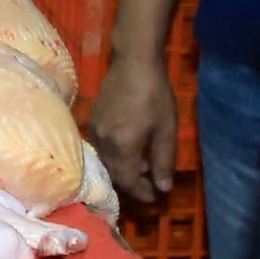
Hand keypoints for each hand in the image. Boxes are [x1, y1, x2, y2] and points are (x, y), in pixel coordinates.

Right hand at [89, 53, 178, 204]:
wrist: (133, 62)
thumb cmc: (154, 94)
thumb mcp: (166, 129)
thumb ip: (163, 160)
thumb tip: (163, 188)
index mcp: (122, 146)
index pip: (127, 181)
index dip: (140, 192)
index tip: (154, 197)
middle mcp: (104, 142)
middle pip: (114, 174)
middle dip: (131, 183)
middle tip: (149, 184)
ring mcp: (96, 130)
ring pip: (107, 161)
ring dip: (123, 169)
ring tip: (141, 166)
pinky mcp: (93, 120)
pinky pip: (102, 148)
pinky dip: (115, 156)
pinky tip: (129, 148)